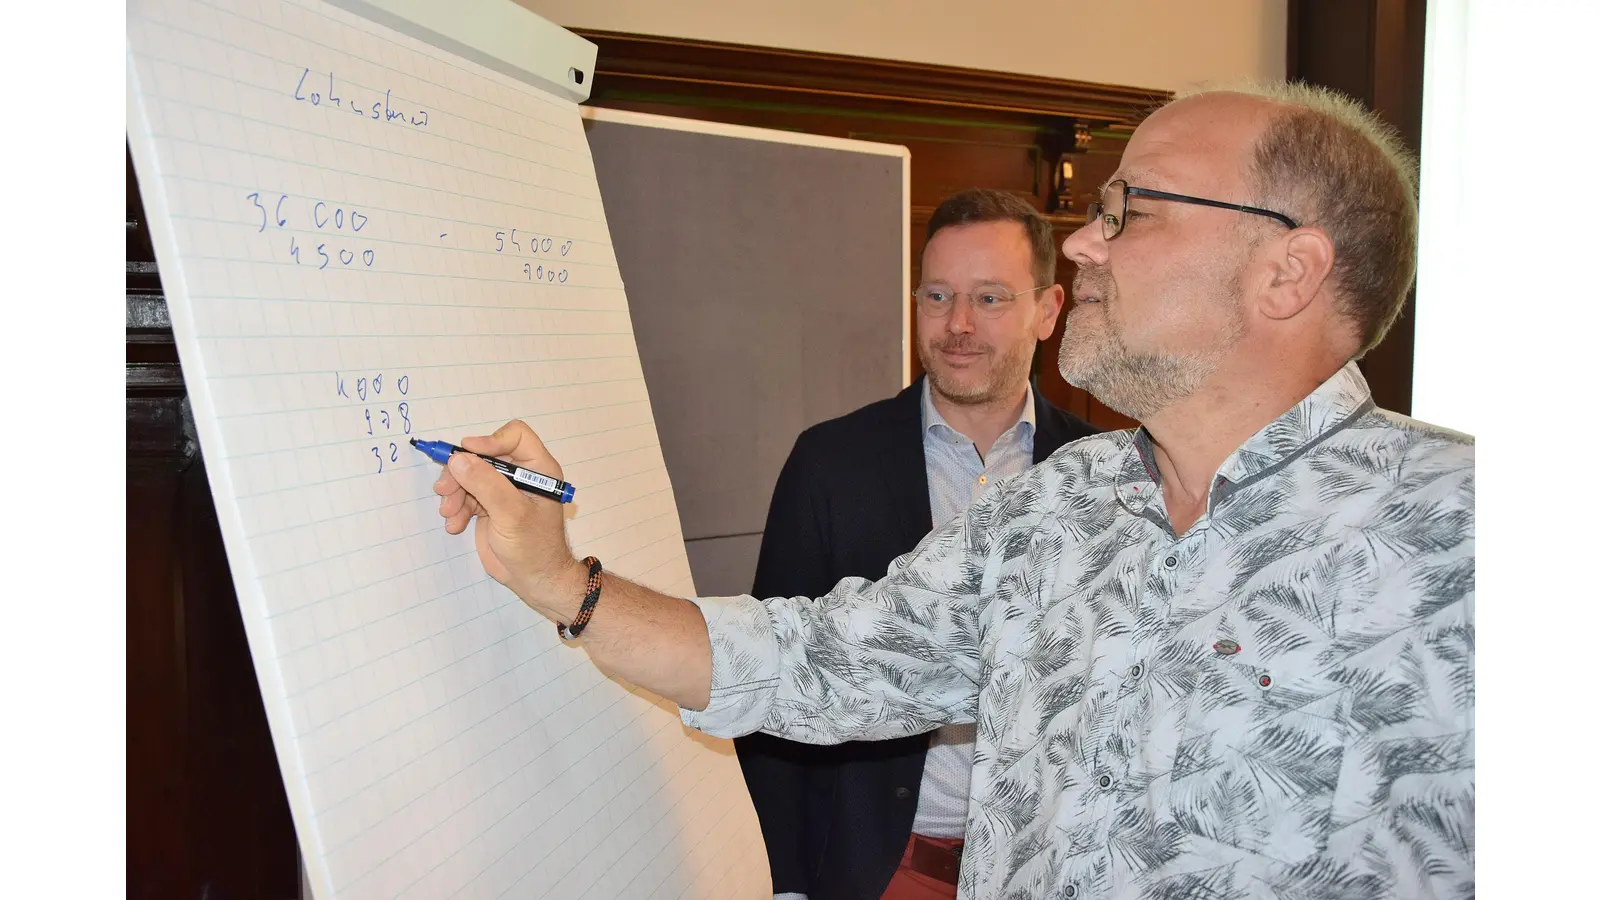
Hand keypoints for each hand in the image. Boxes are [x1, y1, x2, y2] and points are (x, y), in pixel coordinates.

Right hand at [433, 420, 582, 609]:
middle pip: (483, 456)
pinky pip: (465, 496)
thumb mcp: (511, 513)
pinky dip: (457, 508)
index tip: (467, 455)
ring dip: (454, 492)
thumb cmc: (534, 547)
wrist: (534, 580)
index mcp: (538, 469)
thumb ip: (486, 484)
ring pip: (469, 476)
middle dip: (461, 473)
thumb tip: (458, 459)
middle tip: (444, 490)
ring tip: (449, 514)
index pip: (514, 436)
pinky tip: (455, 525)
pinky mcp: (488, 507)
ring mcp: (502, 491)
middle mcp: (520, 475)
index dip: (490, 441)